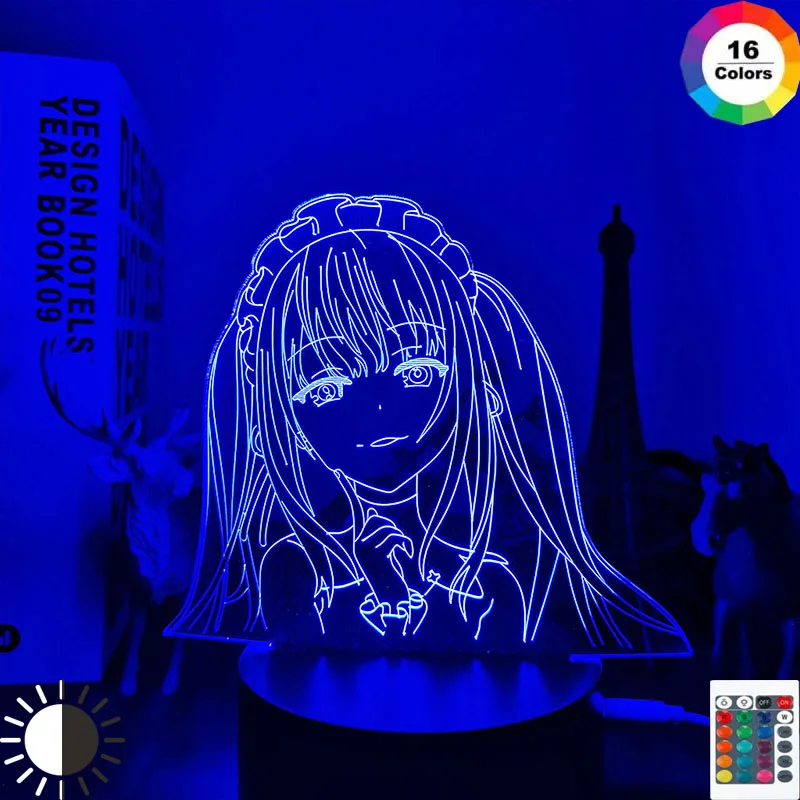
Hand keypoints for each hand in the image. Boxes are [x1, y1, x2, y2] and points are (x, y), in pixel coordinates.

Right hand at [335, 470, 413, 612]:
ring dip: (400, 539)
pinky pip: (395, 537)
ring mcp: (364, 550)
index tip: (338, 472)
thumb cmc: (389, 577)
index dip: (348, 491)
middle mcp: (356, 544)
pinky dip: (406, 545)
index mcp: (356, 542)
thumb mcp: (383, 553)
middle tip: (400, 546)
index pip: (353, 510)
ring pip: (388, 528)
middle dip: (392, 529)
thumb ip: (377, 535)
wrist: (392, 601)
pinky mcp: (375, 556)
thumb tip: (373, 513)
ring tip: (402, 553)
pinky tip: (407, 556)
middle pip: (378, 519)